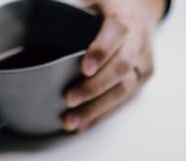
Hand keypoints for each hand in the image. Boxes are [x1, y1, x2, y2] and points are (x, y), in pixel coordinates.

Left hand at [62, 0, 165, 131]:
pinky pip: (124, 99)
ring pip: (124, 89)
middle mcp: (138, 42)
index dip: (101, 51)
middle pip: (121, 68)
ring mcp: (143, 62)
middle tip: (69, 99)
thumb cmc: (110, 6)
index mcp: (124, 18)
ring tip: (72, 121)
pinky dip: (102, 114)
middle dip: (94, 87)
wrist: (142, 11)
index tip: (84, 68)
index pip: (116, 33)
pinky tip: (84, 124)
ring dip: (96, 108)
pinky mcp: (143, 78)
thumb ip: (74, 7)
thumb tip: (42, 16)